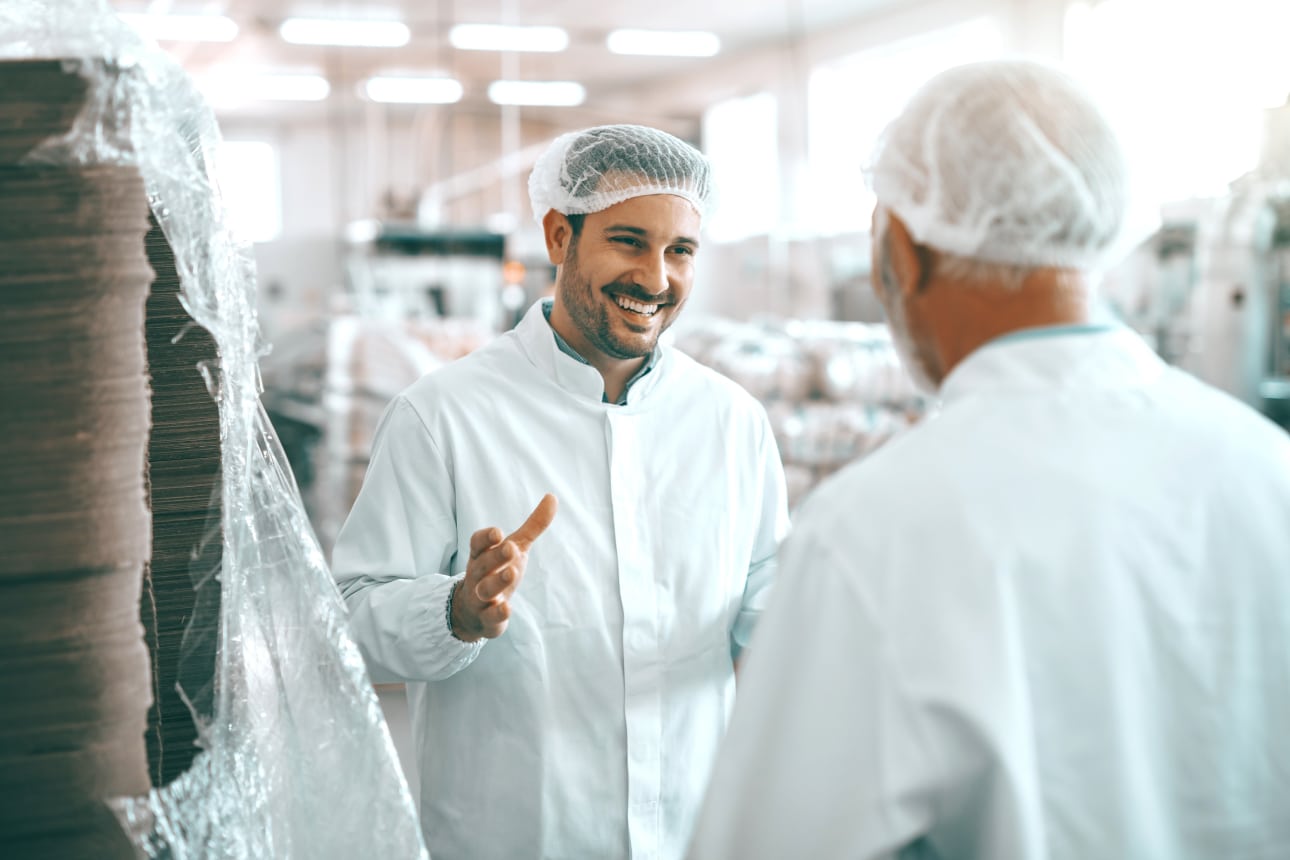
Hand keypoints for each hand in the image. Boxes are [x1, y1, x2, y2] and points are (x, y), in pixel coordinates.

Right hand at [450, 494, 557, 641]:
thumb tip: (553, 496)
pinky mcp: (487, 618)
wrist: (474, 611)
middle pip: (483, 564)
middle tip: (510, 548)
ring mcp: (480, 597)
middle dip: (496, 556)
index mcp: (482, 555)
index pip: (478, 543)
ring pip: (485, 590)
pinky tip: (507, 608)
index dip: (486, 538)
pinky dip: (497, 613)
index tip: (498, 532)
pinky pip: (489, 616)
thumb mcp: (516, 547)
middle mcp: (478, 575)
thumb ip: (533, 525)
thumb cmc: (498, 571)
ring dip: (497, 582)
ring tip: (512, 573)